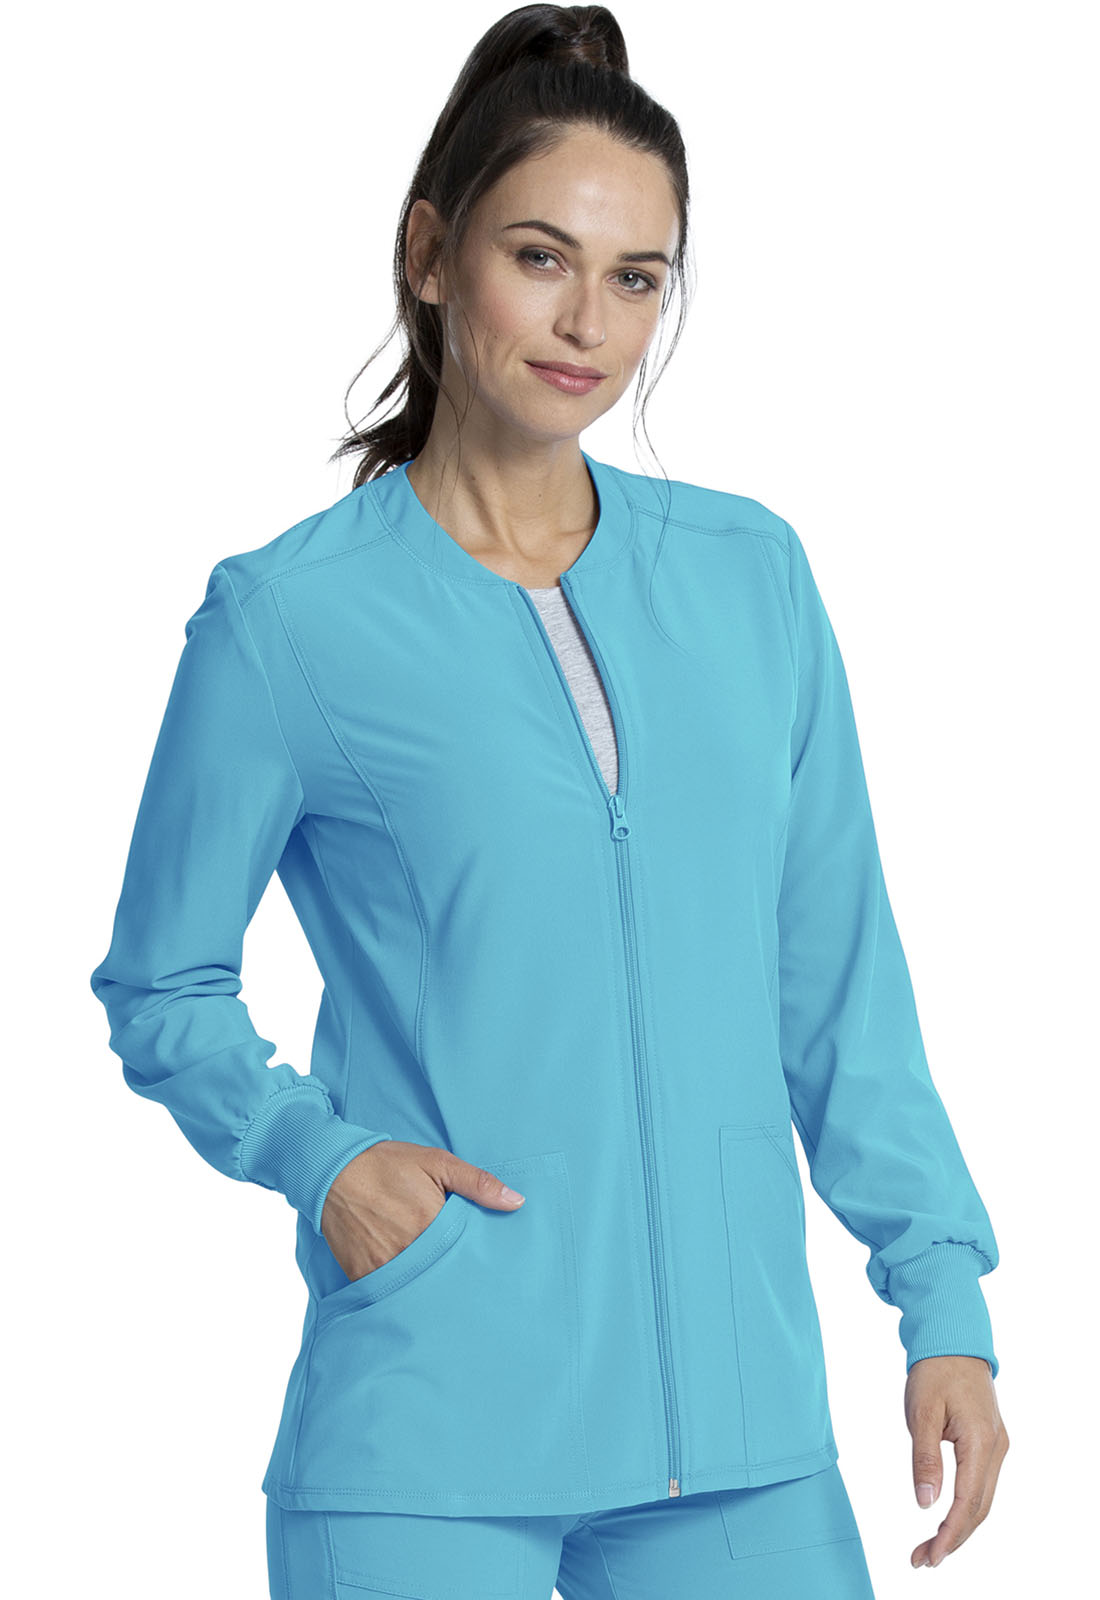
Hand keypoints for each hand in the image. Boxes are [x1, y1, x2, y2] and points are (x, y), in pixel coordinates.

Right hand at [319, 1140, 525, 1283]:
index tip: (486, 1263)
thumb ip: (477, 1183)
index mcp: (431, 1223)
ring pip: (418, 1286)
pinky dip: (402, 1288)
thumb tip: (516, 1202)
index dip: (476, 1259)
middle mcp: (407, 1250)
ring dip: (430, 1283)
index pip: (466, 1254)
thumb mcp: (437, 1162)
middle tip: (469, 1279)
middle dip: (455, 1275)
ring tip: (441, 1279)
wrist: (333, 1171)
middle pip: (443, 1274)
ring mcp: (384, 1266)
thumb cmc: (387, 1164)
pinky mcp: (363, 1275)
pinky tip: (413, 1282)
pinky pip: (390, 1291)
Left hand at [905, 1354, 1009, 1569]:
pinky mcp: (990, 1444)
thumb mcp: (921, 1411)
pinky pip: (981, 1486)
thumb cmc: (935, 1371)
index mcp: (981, 1442)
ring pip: (982, 1501)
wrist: (954, 1341)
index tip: (930, 1556)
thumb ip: (924, 1458)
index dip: (950, 1535)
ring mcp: (997, 1447)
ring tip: (929, 1549)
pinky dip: (965, 1509)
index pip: (968, 1502)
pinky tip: (946, 1522)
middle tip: (922, 1560)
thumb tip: (925, 1504)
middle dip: (953, 1540)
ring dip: (958, 1528)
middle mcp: (996, 1449)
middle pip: (979, 1509)